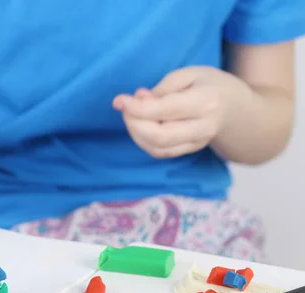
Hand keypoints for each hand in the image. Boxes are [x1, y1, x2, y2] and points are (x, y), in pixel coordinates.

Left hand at [112, 66, 246, 158]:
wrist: (240, 110)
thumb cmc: (212, 86)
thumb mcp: (191, 74)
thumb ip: (163, 88)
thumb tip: (137, 102)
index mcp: (205, 102)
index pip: (164, 111)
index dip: (136, 107)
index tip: (119, 100)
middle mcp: (203, 127)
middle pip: (159, 136)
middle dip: (133, 123)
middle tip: (126, 106)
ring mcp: (197, 143)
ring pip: (157, 148)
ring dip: (136, 132)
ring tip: (134, 113)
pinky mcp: (189, 151)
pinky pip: (160, 152)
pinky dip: (143, 140)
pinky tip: (141, 124)